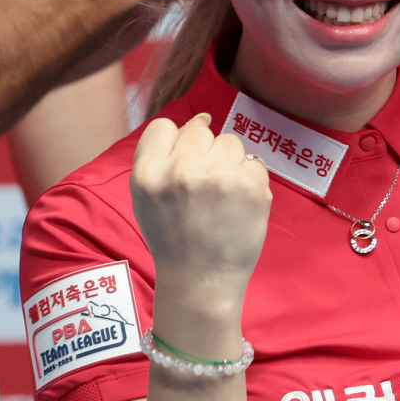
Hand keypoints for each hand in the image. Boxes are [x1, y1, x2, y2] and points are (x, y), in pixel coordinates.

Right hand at [129, 113, 270, 319]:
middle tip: (204, 186)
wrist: (201, 279)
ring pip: (230, 143)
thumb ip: (160, 157)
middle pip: (200, 131)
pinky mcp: (252, 187)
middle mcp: (182, 170)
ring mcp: (220, 177)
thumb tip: (199, 120)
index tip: (183, 164)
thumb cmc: (172, 237)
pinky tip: (239, 203)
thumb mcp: (145, 197)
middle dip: (204, 153)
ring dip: (229, 163)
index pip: (164, 127)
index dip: (175, 143)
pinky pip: (254, 162)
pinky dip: (249, 180)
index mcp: (148, 173)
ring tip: (222, 196)